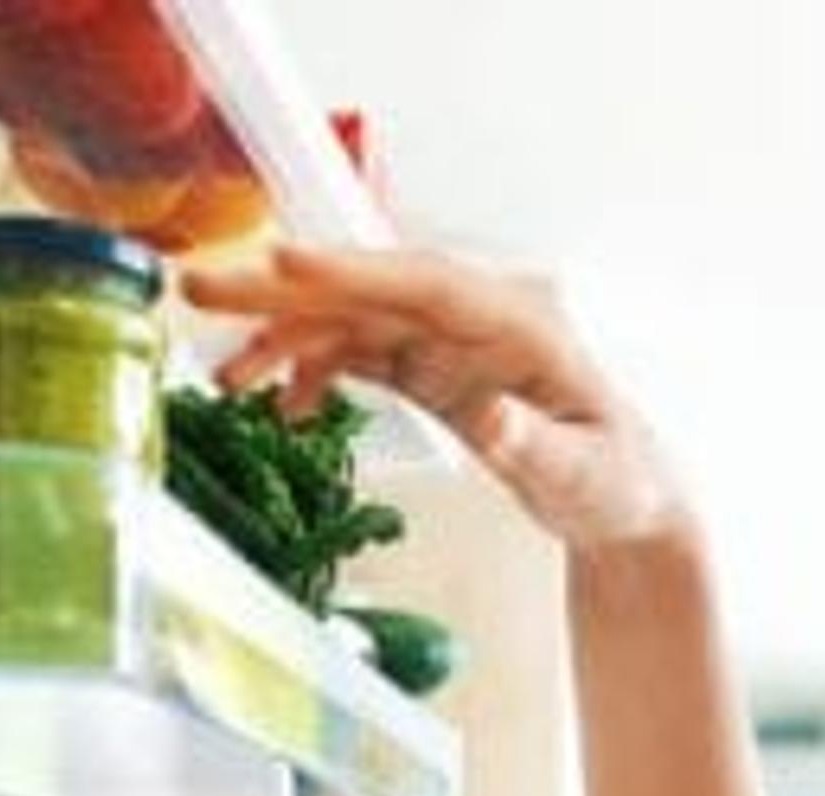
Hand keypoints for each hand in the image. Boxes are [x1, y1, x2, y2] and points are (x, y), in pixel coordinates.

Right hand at [179, 244, 687, 548]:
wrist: (624, 502)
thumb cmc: (618, 483)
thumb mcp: (587, 477)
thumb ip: (536, 448)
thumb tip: (493, 420)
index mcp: (522, 322)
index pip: (426, 283)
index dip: (354, 271)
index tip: (284, 263)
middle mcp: (478, 317)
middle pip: (371, 288)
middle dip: (285, 289)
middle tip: (200, 288)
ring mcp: (450, 339)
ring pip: (352, 319)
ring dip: (285, 339)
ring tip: (225, 377)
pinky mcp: (432, 366)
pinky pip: (359, 353)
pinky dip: (315, 373)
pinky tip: (284, 409)